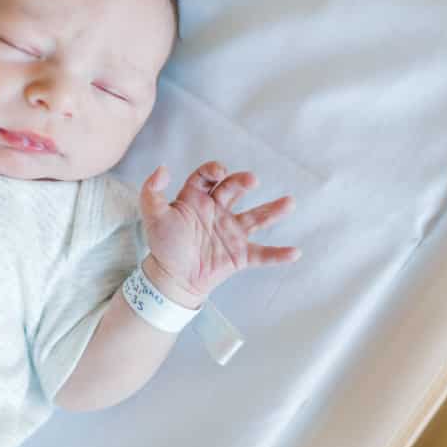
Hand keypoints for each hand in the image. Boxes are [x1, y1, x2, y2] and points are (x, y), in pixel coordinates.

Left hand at [139, 160, 300, 305]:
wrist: (171, 278)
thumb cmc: (163, 244)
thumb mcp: (152, 216)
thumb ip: (152, 191)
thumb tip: (162, 168)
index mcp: (196, 198)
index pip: (207, 177)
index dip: (213, 170)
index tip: (219, 172)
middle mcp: (218, 210)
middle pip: (233, 190)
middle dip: (242, 182)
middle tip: (251, 180)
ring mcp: (231, 232)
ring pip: (256, 217)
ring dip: (273, 210)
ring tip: (289, 202)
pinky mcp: (239, 254)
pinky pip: (262, 254)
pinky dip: (278, 255)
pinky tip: (294, 252)